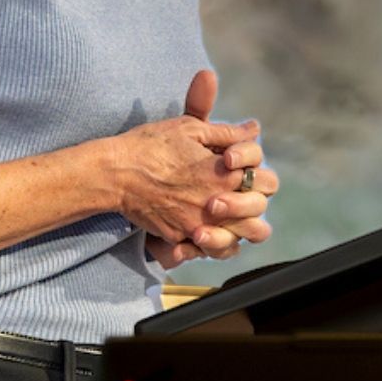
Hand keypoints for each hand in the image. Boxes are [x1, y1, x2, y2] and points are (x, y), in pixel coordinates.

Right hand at [106, 67, 264, 257]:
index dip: (257, 173)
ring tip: (224, 218)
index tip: (240, 169)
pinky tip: (203, 230)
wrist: (116, 173)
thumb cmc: (151, 145)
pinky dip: (207, 244)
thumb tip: (254, 129)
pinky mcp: (180, 239)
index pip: (264, 181)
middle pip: (257, 216)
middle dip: (252, 204)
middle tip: (238, 195)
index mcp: (224, 175)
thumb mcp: (190, 128)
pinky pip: (205, 252)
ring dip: (235, 231)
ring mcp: (198, 226)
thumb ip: (227, 132)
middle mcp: (216, 205)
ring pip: (236, 242)